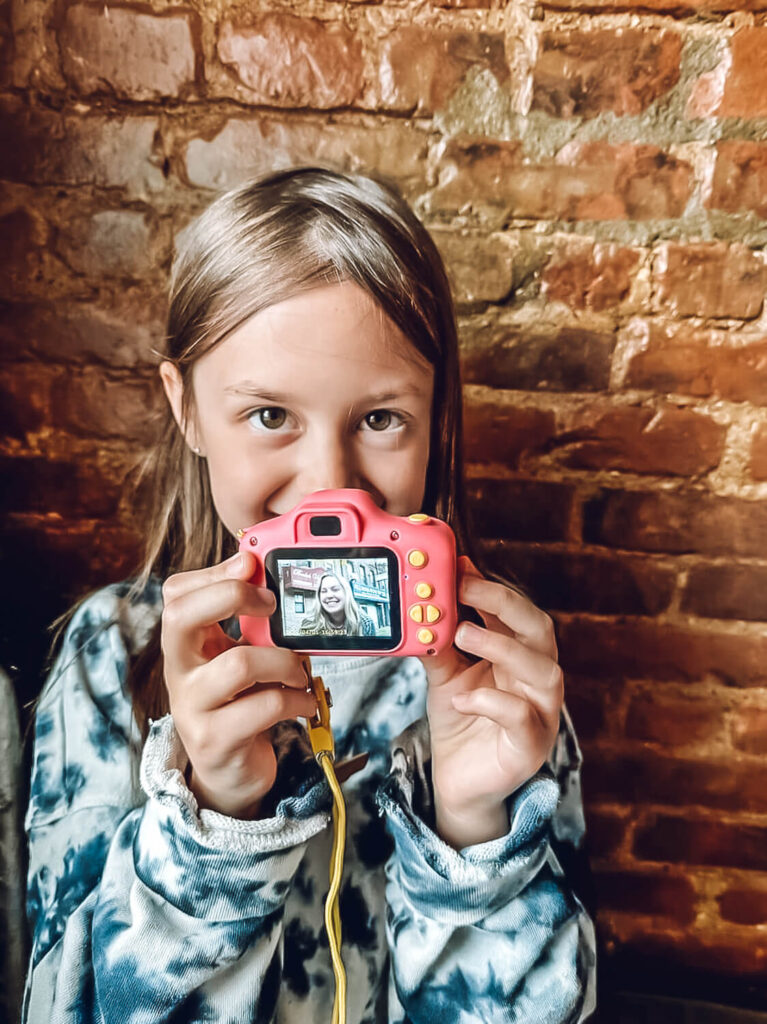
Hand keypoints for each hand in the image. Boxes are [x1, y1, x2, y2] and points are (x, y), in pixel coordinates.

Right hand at [161, 551, 317, 818]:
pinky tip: (304, 701)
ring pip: (239, 663)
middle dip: (233, 596)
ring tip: (300, 673)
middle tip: (272, 607)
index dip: (214, 572)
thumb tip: (272, 578)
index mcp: (184, 644)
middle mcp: (178, 671)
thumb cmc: (241, 704)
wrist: (230, 772)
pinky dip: (297, 699)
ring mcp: (192, 707)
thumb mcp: (240, 657)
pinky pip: (264, 706)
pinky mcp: (215, 740)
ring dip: (286, 662)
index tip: (253, 567)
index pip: (176, 593)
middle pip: (181, 615)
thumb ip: (249, 623)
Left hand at [423, 556, 563, 848]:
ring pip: (543, 671)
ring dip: (502, 646)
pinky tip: (462, 697)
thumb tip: (426, 601)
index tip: (459, 567)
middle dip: (505, 603)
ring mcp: (541, 714)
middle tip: (466, 587)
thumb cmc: (462, 721)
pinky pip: (523, 719)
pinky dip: (493, 702)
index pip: (516, 612)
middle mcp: (537, 680)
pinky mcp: (530, 748)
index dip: (491, 586)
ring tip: (462, 635)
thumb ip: (441, 641)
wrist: (458, 781)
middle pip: (541, 631)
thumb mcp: (445, 674)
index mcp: (519, 655)